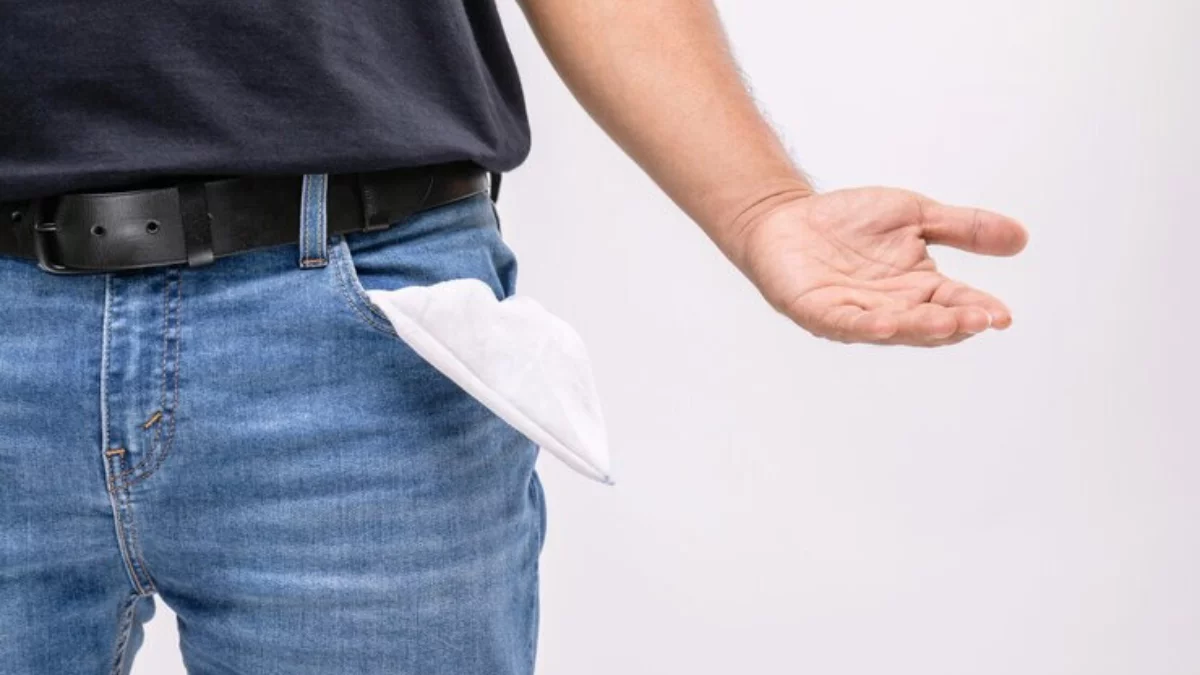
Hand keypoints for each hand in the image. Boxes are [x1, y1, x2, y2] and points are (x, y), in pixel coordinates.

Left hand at [736, 187, 1028, 345]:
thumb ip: (962, 227)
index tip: (1003, 315)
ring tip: (947, 324)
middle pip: (929, 322)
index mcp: (918, 287)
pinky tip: (888, 322)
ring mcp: (855, 313)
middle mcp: (891, 307)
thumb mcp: (916, 215)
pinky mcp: (819, 311)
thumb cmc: (850, 221)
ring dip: (919, 328)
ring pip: (893, 328)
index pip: (955, 303)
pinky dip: (868, 325)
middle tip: (983, 320)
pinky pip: (846, 323)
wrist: (787, 218)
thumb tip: (1022, 238)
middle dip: (955, 322)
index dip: (979, 310)